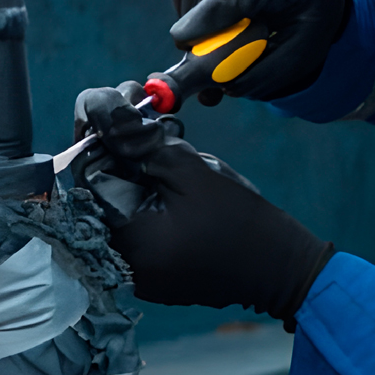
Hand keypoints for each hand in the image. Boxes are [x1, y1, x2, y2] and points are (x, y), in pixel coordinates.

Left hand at [75, 88, 333, 325]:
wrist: (281, 267)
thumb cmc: (241, 220)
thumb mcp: (194, 174)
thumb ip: (146, 145)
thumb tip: (110, 116)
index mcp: (125, 239)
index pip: (93, 177)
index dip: (103, 136)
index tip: (119, 104)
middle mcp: (121, 260)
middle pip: (108, 191)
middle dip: (126, 151)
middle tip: (149, 120)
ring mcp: (139, 269)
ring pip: (126, 205)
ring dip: (143, 171)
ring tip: (172, 143)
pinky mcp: (158, 269)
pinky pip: (142, 224)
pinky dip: (154, 196)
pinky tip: (178, 174)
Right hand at [168, 0, 346, 101]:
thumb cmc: (307, 21)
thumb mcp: (302, 54)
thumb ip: (264, 74)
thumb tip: (218, 88)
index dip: (212, 12)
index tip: (183, 42)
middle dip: (198, 27)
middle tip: (200, 62)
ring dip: (188, 14)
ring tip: (209, 37)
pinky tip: (203, 12)